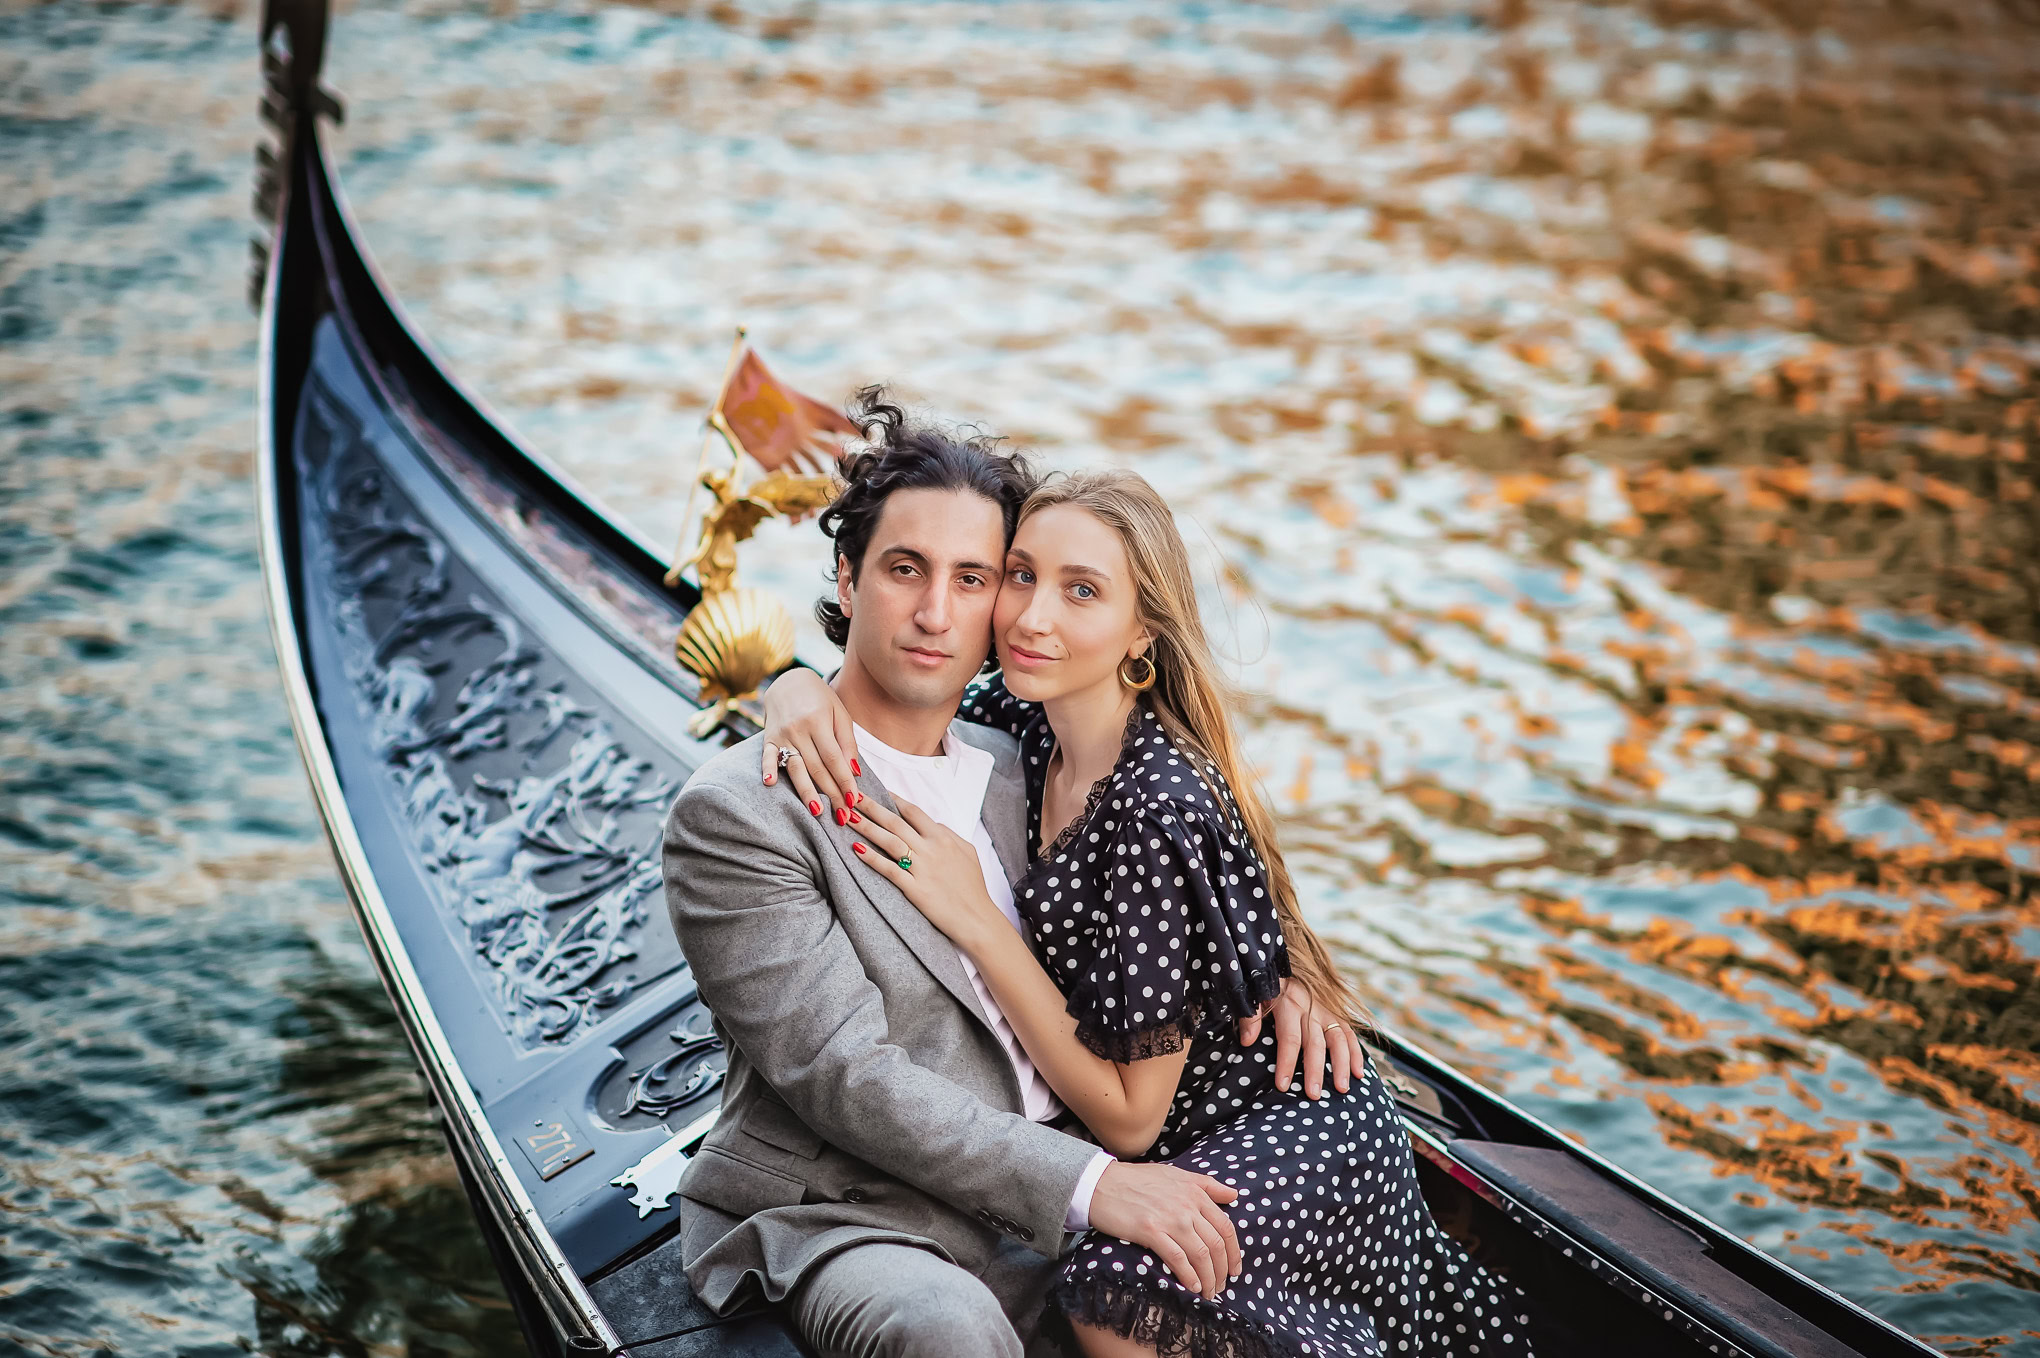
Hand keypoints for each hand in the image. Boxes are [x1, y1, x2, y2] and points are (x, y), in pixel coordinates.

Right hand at [760, 668, 860, 816]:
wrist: (789, 681)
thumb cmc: (821, 700)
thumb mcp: (840, 714)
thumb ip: (847, 742)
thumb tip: (855, 772)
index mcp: (818, 721)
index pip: (834, 758)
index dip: (844, 780)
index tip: (854, 800)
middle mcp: (798, 728)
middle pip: (817, 767)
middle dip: (831, 793)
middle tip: (842, 815)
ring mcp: (781, 734)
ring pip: (795, 767)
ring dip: (805, 791)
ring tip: (817, 811)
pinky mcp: (768, 738)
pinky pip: (767, 756)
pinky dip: (767, 769)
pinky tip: (769, 783)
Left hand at [849, 798, 1002, 947]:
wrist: (977, 918)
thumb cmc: (973, 886)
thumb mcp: (967, 851)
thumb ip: (949, 834)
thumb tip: (932, 824)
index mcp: (943, 838)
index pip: (913, 812)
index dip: (893, 799)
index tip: (876, 790)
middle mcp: (930, 849)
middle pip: (895, 822)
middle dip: (871, 807)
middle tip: (851, 796)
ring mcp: (921, 869)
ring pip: (888, 842)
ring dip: (866, 828)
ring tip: (847, 817)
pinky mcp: (914, 889)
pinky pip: (889, 870)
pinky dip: (872, 858)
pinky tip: (856, 849)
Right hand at [1086, 1160, 1240, 1299]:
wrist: (1102, 1184)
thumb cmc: (1137, 1179)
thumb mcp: (1176, 1174)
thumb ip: (1207, 1184)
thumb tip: (1234, 1194)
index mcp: (1195, 1192)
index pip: (1226, 1227)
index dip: (1234, 1252)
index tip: (1235, 1269)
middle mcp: (1187, 1206)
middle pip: (1216, 1244)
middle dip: (1223, 1270)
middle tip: (1222, 1286)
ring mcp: (1170, 1219)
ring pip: (1200, 1254)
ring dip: (1209, 1278)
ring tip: (1208, 1292)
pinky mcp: (1151, 1231)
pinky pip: (1178, 1259)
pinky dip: (1189, 1276)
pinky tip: (1192, 1287)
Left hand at [1237, 977, 1361, 1098]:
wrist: (1284, 963)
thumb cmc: (1267, 986)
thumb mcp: (1254, 995)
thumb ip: (1250, 1016)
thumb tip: (1247, 1041)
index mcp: (1289, 1005)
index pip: (1289, 1038)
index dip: (1286, 1063)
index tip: (1282, 1086)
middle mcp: (1311, 1009)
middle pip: (1315, 1044)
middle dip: (1314, 1071)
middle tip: (1314, 1095)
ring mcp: (1327, 1012)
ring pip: (1339, 1040)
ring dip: (1342, 1065)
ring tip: (1342, 1089)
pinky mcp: (1337, 1014)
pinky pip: (1350, 1034)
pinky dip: (1356, 1053)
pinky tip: (1359, 1073)